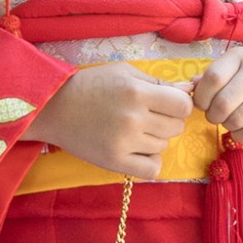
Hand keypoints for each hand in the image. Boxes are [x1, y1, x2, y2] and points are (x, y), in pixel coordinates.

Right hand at [24, 62, 192, 178]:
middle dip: (167, 121)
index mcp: (137, 92)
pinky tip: (138, 151)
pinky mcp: (115, 162)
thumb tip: (188, 89)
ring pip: (163, 146)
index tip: (167, 104)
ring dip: (155, 139)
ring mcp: (125, 143)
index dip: (179, 105)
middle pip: (175, 127)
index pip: (183, 106)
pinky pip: (152, 169)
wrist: (53, 108)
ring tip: (134, 130)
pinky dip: (150, 161)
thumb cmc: (90, 85)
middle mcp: (133, 118)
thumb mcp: (124, 72)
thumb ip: (157, 82)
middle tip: (147, 116)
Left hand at [191, 44, 242, 144]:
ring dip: (227, 125)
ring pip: (237, 119)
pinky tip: (241, 129)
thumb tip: (189, 87)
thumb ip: (216, 74)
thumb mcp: (240, 64)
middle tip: (215, 115)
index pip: (212, 78)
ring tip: (230, 120)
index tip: (203, 103)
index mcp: (240, 56)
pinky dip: (240, 135)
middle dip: (212, 115)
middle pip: (223, 103)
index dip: (201, 97)